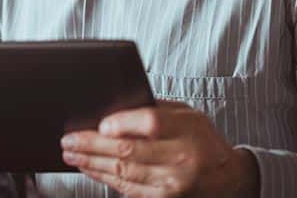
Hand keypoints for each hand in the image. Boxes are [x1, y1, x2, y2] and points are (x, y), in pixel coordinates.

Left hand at [61, 101, 259, 197]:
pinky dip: (104, 178)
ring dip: (91, 163)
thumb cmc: (200, 138)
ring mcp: (172, 183)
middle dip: (92, 145)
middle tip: (69, 140)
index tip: (100, 123)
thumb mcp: (186, 114)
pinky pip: (127, 188)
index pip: (150, 124)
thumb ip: (154, 110)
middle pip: (129, 151)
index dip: (122, 124)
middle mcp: (180, 158)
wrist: (227, 175)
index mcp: (186, 130)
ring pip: (123, 172)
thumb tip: (114, 107)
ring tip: (71, 154)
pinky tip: (89, 168)